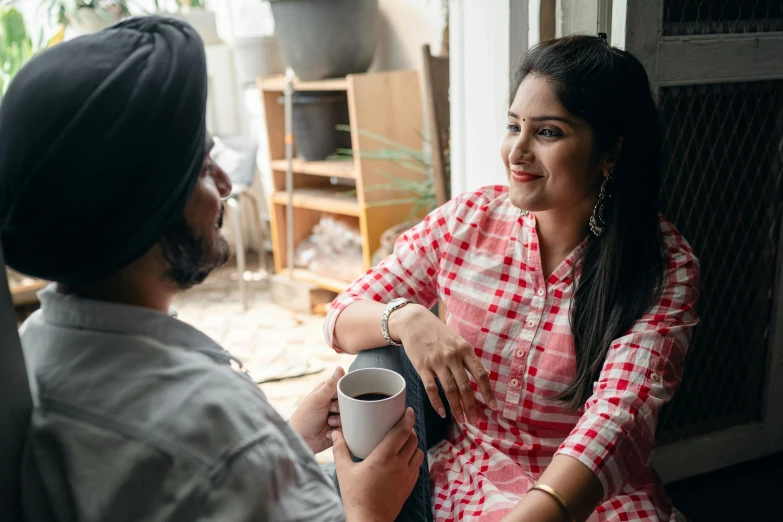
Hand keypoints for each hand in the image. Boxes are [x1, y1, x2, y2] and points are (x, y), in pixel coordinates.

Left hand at [288, 366, 343, 453]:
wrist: (301, 440)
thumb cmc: (305, 416)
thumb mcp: (318, 398)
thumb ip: (331, 384)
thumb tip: (340, 367)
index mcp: (329, 390)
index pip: (345, 386)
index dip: (344, 393)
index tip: (335, 398)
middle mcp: (335, 401)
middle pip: (350, 401)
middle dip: (341, 408)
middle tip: (330, 411)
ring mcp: (338, 415)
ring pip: (351, 415)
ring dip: (340, 420)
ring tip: (328, 422)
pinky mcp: (340, 428)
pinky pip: (349, 427)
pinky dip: (339, 430)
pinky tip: (329, 431)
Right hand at [333, 408, 423, 521]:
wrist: (369, 521)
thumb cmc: (355, 496)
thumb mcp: (344, 471)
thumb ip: (340, 449)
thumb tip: (335, 433)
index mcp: (384, 456)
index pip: (402, 431)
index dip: (408, 418)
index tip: (408, 410)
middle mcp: (399, 464)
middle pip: (413, 439)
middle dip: (410, 429)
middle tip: (402, 425)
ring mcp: (407, 476)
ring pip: (418, 452)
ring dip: (413, 444)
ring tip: (403, 442)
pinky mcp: (409, 486)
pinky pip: (417, 467)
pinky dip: (414, 459)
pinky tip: (404, 460)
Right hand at [389, 304, 496, 423]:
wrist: (414, 322)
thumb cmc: (439, 333)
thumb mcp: (459, 341)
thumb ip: (470, 359)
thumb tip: (486, 374)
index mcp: (465, 350)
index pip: (480, 374)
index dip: (488, 392)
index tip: (493, 407)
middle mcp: (453, 356)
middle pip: (465, 386)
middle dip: (471, 406)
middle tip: (475, 421)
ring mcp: (437, 362)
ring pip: (449, 390)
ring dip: (456, 408)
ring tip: (462, 420)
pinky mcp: (422, 366)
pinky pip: (431, 388)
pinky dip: (437, 403)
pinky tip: (442, 413)